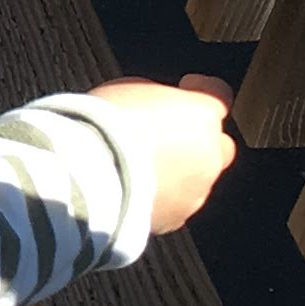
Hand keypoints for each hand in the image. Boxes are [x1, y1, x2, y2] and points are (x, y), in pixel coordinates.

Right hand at [95, 74, 237, 235]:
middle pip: (218, 145)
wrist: (86, 176)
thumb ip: (157, 99)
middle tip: (167, 134)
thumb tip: (157, 108)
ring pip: (198, 179)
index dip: (201, 88)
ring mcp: (195, 192)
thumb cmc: (103, 128)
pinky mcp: (175, 219)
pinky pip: (176, 204)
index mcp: (201, 116)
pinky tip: (135, 188)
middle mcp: (208, 155)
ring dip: (179, 171)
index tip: (188, 86)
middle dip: (199, 140)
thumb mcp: (130, 89)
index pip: (218, 94)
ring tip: (142, 167)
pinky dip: (163, 196)